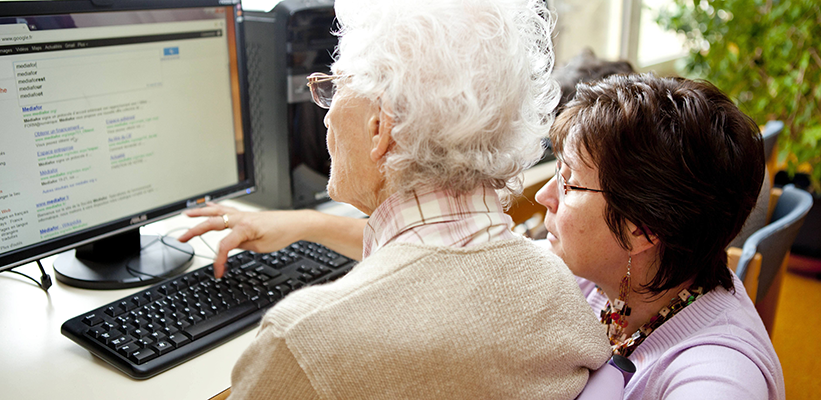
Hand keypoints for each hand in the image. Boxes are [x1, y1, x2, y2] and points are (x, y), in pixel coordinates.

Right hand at [177, 202, 317, 277]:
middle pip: (211, 223)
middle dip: (194, 232)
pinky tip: (208, 206)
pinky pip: (225, 208)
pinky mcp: (245, 214)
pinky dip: (214, 207)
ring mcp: (242, 214)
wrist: (296, 223)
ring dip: (199, 213)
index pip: (223, 245)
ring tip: (185, 214)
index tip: (218, 273)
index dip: (218, 261)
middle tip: (180, 239)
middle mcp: (240, 218)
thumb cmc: (282, 233)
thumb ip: (243, 246)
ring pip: (216, 211)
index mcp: (244, 227)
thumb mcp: (262, 247)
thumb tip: (230, 247)